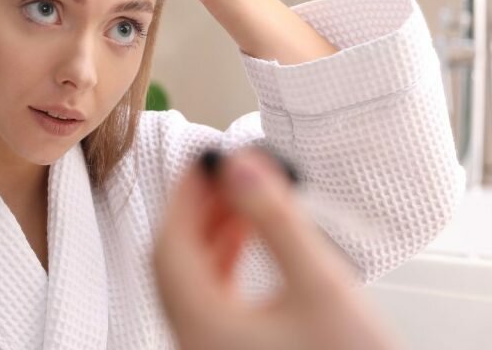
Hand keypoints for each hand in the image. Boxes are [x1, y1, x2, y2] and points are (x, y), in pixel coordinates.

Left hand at [153, 147, 396, 349]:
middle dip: (198, 211)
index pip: (171, 247)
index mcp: (204, 329)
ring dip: (211, 235)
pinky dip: (223, 263)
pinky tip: (248, 239)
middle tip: (224, 173)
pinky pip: (212, 301)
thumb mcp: (320, 286)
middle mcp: (197, 343)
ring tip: (241, 197)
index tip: (204, 160)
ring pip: (193, 283)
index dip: (185, 196)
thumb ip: (276, 221)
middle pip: (175, 265)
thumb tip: (240, 166)